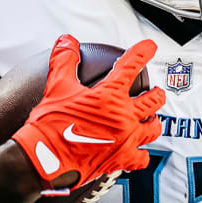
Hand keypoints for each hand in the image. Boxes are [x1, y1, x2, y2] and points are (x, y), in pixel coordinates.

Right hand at [11, 35, 164, 188]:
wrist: (45, 159)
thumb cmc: (51, 125)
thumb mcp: (57, 87)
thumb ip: (64, 60)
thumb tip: (66, 42)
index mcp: (110, 95)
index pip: (132, 65)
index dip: (143, 52)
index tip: (149, 47)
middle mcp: (123, 117)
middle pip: (152, 100)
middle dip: (156, 93)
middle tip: (156, 91)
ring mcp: (125, 139)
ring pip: (153, 129)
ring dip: (154, 122)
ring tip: (152, 120)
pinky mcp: (120, 159)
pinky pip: (141, 158)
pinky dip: (142, 154)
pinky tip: (140, 152)